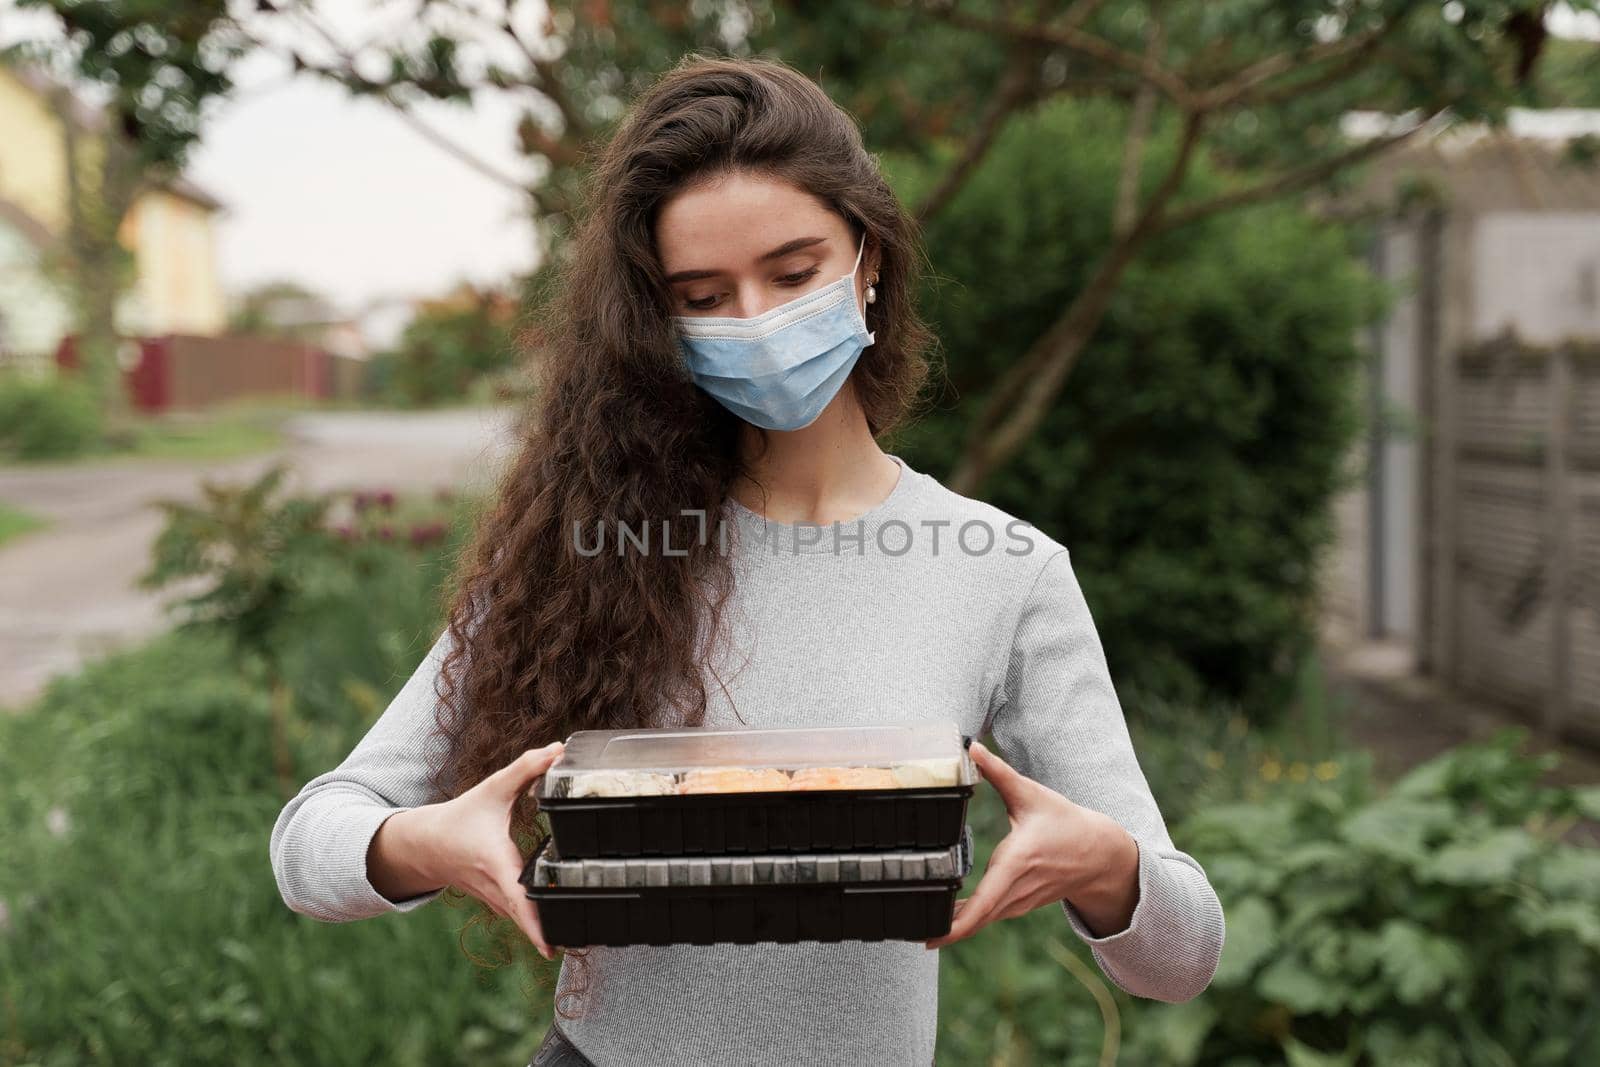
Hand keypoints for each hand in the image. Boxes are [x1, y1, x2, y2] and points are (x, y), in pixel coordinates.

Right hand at [370, 742, 565, 958]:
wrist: (427, 844)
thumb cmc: (462, 817)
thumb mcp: (494, 789)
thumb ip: (527, 768)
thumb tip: (560, 749)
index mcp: (496, 861)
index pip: (517, 896)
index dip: (533, 922)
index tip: (550, 947)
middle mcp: (495, 886)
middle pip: (526, 918)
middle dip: (550, 934)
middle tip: (583, 945)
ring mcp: (495, 900)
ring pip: (523, 921)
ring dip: (546, 931)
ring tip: (580, 940)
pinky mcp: (498, 903)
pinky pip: (520, 917)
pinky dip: (537, 924)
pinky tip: (561, 926)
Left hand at [924, 740, 1139, 949]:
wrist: (1099, 854)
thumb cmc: (1064, 822)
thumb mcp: (1031, 794)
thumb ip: (998, 772)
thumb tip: (971, 746)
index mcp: (1018, 862)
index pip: (985, 901)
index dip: (957, 922)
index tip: (932, 935)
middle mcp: (1017, 888)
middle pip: (977, 919)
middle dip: (944, 931)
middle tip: (908, 933)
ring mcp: (1019, 901)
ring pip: (981, 920)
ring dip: (952, 927)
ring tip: (917, 926)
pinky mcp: (1019, 903)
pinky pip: (988, 916)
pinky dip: (966, 921)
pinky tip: (943, 918)